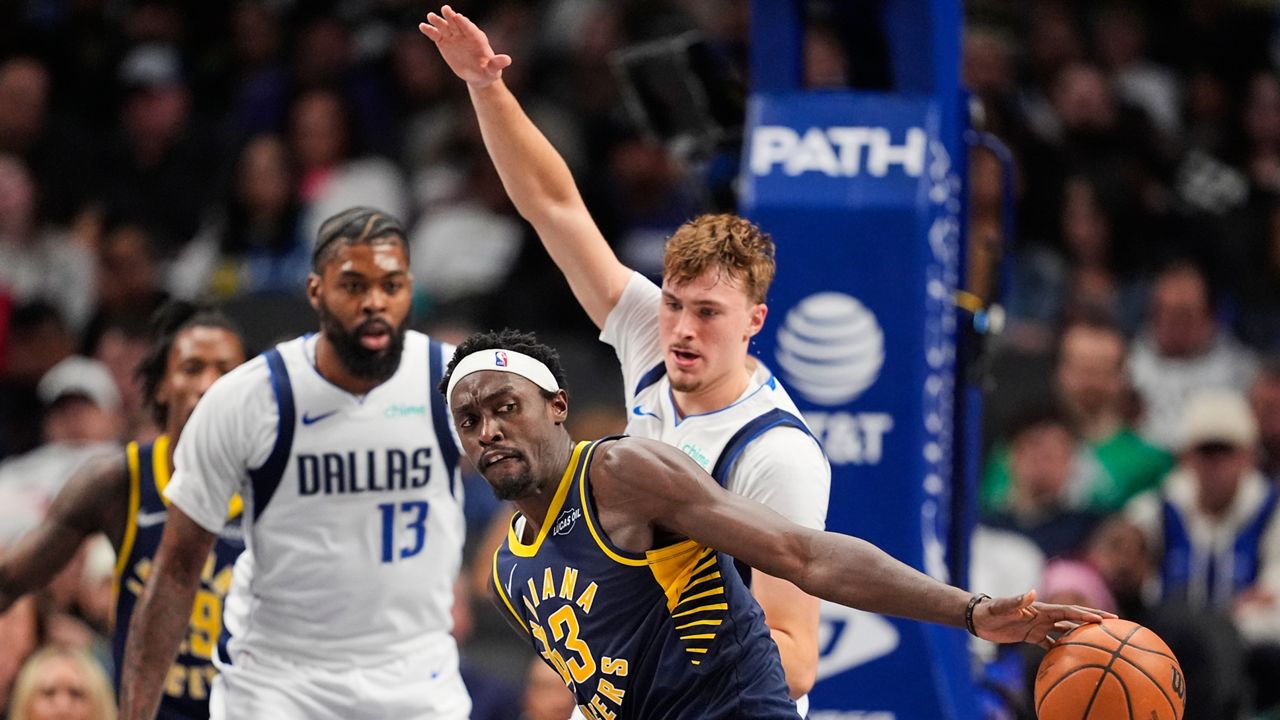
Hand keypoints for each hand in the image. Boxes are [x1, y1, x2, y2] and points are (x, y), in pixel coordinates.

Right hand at [419, 5, 511, 87]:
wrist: (478, 76)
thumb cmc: (488, 72)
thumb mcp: (493, 70)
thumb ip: (497, 64)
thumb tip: (507, 60)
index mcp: (477, 38)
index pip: (470, 28)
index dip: (464, 23)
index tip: (458, 16)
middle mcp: (464, 35)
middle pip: (457, 24)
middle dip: (451, 17)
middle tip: (446, 9)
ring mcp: (453, 38)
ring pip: (445, 27)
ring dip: (438, 21)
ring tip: (430, 16)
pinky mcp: (444, 43)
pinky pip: (436, 36)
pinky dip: (430, 31)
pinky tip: (422, 26)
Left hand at [972, 589, 1115, 648]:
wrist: (977, 618)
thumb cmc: (988, 611)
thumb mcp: (1001, 607)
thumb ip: (1016, 601)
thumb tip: (1032, 593)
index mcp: (1040, 609)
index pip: (1068, 611)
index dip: (1086, 615)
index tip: (1104, 620)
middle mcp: (1042, 616)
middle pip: (1072, 617)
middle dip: (1092, 619)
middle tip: (1114, 621)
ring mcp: (1038, 626)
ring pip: (1065, 630)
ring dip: (1081, 633)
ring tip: (1100, 639)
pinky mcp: (1031, 636)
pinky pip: (1051, 643)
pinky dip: (1062, 648)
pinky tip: (1073, 657)